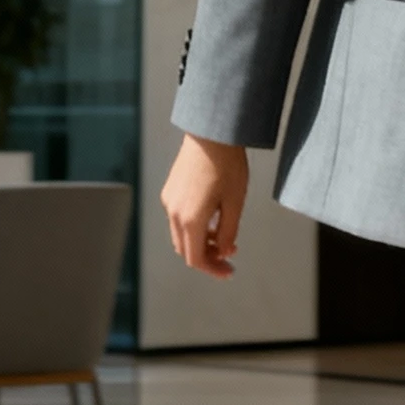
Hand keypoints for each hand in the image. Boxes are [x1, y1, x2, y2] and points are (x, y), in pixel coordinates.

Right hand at [161, 134, 248, 276]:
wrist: (211, 133)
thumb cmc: (227, 165)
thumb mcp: (235, 202)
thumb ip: (228, 232)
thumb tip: (224, 253)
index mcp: (190, 219)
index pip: (196, 259)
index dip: (212, 270)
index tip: (229, 271)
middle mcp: (174, 212)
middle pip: (186, 250)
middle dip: (207, 257)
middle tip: (229, 256)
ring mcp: (169, 201)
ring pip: (181, 235)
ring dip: (201, 242)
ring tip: (224, 236)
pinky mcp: (169, 190)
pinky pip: (178, 219)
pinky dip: (194, 227)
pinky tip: (213, 217)